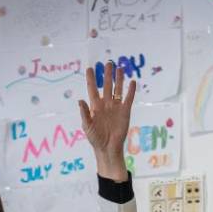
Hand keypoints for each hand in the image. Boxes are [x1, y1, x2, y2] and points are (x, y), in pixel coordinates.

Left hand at [79, 61, 135, 181]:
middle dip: (107, 74)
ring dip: (119, 79)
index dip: (91, 79)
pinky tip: (132, 82)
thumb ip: (84, 113)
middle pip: (107, 85)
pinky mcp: (125, 111)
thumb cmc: (95, 139)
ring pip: (118, 89)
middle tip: (107, 62)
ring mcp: (116, 107)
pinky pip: (128, 98)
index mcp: (95, 106)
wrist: (108, 148)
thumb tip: (80, 100)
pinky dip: (131, 90)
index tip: (89, 68)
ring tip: (120, 68)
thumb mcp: (87, 126)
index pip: (92, 89)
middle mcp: (105, 104)